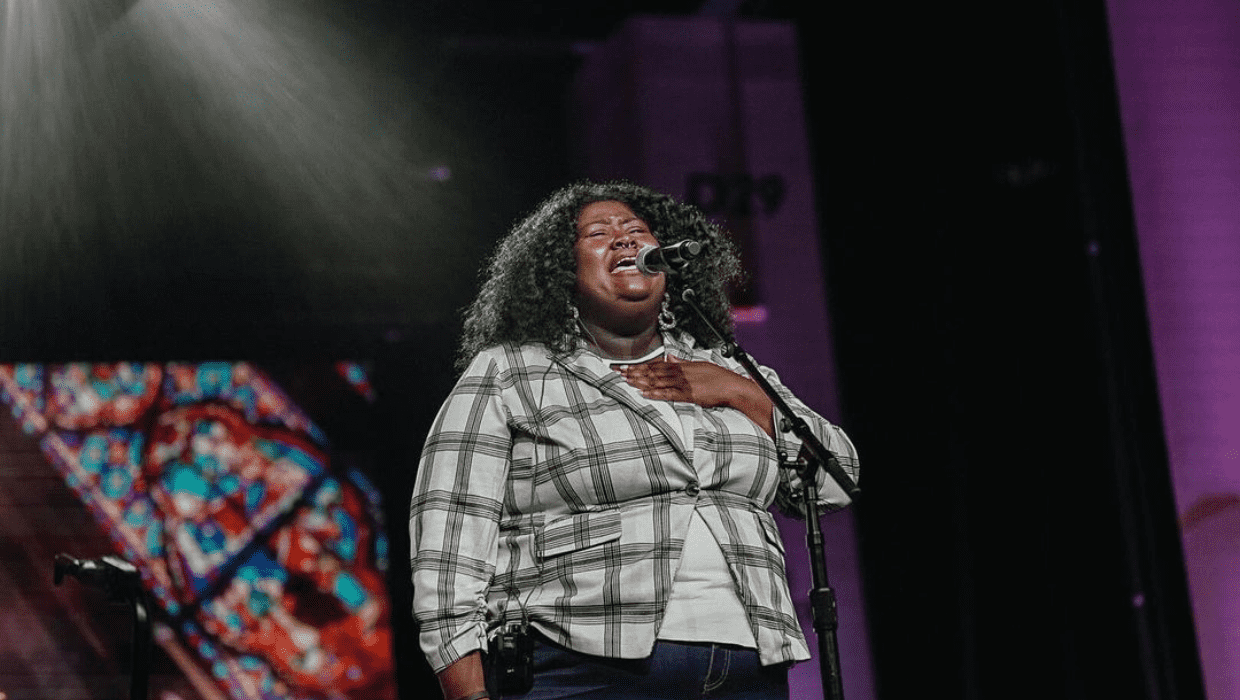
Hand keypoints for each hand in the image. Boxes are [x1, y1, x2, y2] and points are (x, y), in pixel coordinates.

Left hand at [613, 356, 774, 436]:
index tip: (625, 366)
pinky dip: (655, 393)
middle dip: (634, 372)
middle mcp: (680, 373)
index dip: (639, 366)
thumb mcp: (699, 365)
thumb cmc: (718, 378)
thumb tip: (669, 357)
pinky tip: (643, 393)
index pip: (656, 365)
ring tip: (625, 381)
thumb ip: (682, 362)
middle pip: (653, 372)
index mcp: (681, 366)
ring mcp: (683, 383)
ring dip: (640, 381)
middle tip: (617, 372)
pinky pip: (668, 394)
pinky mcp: (689, 395)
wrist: (732, 386)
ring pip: (657, 382)